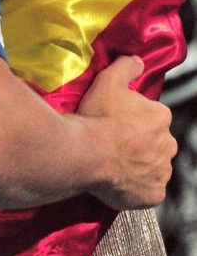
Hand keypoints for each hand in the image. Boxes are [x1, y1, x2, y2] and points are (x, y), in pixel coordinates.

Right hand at [78, 56, 175, 209]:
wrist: (86, 154)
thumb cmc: (97, 117)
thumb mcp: (108, 80)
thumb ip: (126, 67)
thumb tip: (137, 61)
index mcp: (161, 117)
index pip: (151, 116)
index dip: (132, 118)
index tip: (114, 120)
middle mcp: (168, 144)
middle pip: (154, 142)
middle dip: (139, 142)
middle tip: (113, 141)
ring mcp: (161, 172)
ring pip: (152, 166)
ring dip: (138, 164)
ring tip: (112, 161)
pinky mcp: (153, 195)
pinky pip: (147, 191)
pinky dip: (135, 187)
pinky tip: (117, 180)